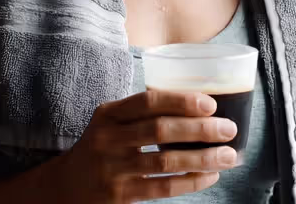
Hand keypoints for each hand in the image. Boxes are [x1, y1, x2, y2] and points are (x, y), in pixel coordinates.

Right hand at [44, 90, 239, 202]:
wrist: (66, 187)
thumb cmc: (101, 148)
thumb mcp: (110, 123)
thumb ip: (142, 115)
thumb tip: (198, 109)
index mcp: (108, 114)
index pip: (148, 101)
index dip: (181, 101)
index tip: (211, 104)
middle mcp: (107, 139)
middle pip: (160, 130)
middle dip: (200, 129)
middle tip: (229, 129)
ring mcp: (113, 169)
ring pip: (165, 161)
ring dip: (203, 158)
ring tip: (229, 156)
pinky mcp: (119, 194)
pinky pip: (162, 187)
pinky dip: (190, 181)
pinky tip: (209, 176)